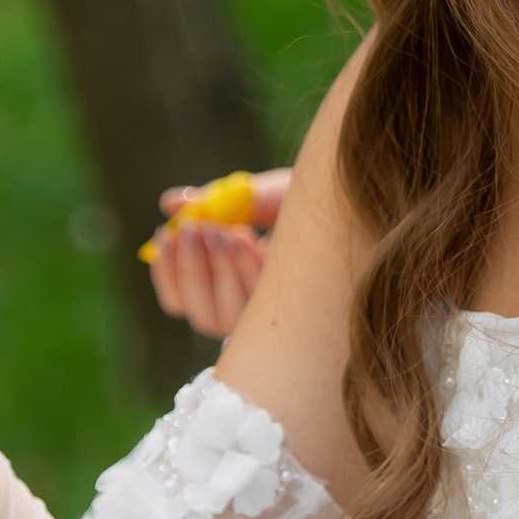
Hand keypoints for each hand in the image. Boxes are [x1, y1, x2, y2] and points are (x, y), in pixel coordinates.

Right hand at [143, 168, 290, 338]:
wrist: (354, 205)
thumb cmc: (305, 206)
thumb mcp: (257, 198)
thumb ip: (215, 204)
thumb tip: (169, 203)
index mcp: (226, 286)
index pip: (178, 300)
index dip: (166, 273)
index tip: (165, 233)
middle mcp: (246, 311)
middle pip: (198, 315)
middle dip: (191, 270)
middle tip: (195, 229)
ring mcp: (271, 320)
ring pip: (221, 318)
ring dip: (215, 274)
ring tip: (224, 231)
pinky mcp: (296, 320)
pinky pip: (257, 310)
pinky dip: (246, 274)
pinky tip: (250, 239)